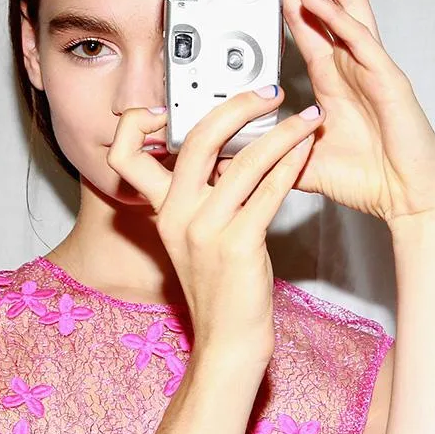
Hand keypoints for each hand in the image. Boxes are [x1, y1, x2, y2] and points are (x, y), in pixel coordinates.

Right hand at [106, 89, 325, 365]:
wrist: (228, 341)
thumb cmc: (221, 287)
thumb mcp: (195, 236)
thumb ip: (201, 195)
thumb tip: (232, 148)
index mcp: (161, 209)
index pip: (126, 153)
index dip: (140, 121)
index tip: (175, 104)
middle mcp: (177, 215)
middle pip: (196, 138)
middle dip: (238, 105)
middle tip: (268, 93)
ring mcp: (205, 230)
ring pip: (245, 160)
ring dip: (283, 132)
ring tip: (308, 119)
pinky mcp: (239, 245)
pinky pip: (270, 190)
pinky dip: (293, 164)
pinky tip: (307, 151)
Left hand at [219, 0, 434, 231]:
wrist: (405, 199)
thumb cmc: (366, 178)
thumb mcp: (300, 164)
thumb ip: (269, 154)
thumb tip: (226, 161)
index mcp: (334, 77)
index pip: (306, 23)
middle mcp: (352, 63)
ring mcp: (372, 66)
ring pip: (346, 3)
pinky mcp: (388, 78)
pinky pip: (362, 37)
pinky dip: (337, 15)